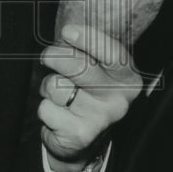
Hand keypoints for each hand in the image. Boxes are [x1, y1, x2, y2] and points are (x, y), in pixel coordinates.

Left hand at [38, 24, 142, 171]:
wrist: (83, 140)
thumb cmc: (87, 93)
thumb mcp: (96, 70)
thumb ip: (86, 52)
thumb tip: (66, 36)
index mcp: (127, 78)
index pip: (112, 54)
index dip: (87, 39)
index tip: (67, 32)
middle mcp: (118, 100)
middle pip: (79, 67)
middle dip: (55, 57)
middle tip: (47, 56)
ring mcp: (100, 118)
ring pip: (57, 87)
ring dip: (48, 86)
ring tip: (58, 94)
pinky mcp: (79, 134)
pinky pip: (46, 108)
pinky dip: (45, 108)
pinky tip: (57, 114)